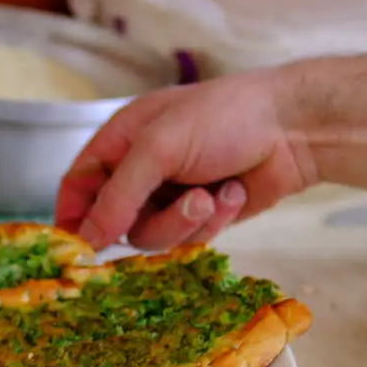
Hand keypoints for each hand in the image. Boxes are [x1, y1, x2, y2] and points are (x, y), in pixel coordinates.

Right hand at [55, 70, 316, 250]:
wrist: (292, 128)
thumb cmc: (224, 118)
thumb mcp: (159, 148)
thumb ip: (118, 196)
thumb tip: (85, 239)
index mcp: (121, 142)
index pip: (78, 186)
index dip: (74, 217)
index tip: (77, 249)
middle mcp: (142, 172)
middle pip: (118, 223)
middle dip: (151, 220)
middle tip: (185, 204)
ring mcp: (172, 196)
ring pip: (155, 238)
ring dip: (186, 221)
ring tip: (212, 196)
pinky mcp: (203, 217)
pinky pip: (191, 238)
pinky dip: (215, 219)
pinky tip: (233, 191)